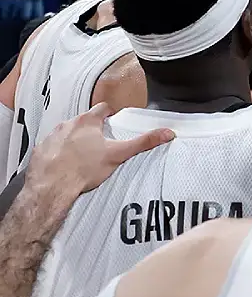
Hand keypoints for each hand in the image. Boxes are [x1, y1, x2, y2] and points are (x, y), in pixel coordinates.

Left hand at [27, 103, 173, 195]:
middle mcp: (67, 125)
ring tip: (82, 155)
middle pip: (83, 121)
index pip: (102, 108)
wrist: (52, 187)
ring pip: (66, 132)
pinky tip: (65, 163)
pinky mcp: (40, 150)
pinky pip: (51, 146)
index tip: (112, 121)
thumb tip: (166, 133)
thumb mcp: (118, 154)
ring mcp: (51, 136)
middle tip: (100, 143)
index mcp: (87, 122)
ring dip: (74, 139)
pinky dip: (58, 151)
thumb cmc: (83, 169)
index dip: (109, 114)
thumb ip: (143, 142)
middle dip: (92, 129)